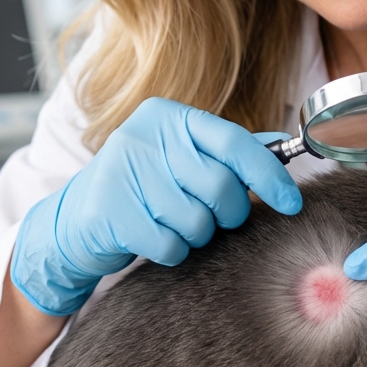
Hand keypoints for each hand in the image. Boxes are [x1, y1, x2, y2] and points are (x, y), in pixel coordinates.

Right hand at [11, 98, 301, 315]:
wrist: (74, 222)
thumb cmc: (144, 188)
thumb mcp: (183, 159)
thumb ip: (232, 151)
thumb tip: (283, 145)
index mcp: (168, 116)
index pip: (235, 143)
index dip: (270, 176)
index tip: (292, 202)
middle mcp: (143, 135)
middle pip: (221, 186)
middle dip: (228, 213)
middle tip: (214, 217)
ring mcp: (123, 172)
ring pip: (197, 220)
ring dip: (196, 234)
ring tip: (174, 223)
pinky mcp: (109, 212)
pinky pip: (170, 244)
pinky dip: (172, 251)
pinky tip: (154, 238)